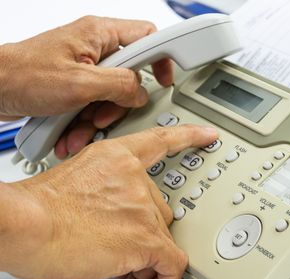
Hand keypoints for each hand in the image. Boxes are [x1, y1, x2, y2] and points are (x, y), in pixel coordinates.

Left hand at [0, 16, 172, 158]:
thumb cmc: (22, 76)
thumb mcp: (81, 84)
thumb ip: (120, 85)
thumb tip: (141, 93)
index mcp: (99, 34)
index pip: (147, 36)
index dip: (162, 57)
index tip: (165, 80)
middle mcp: (93, 48)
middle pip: (130, 76)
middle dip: (119, 104)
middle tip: (106, 114)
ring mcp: (83, 67)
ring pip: (111, 95)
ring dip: (99, 118)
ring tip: (80, 130)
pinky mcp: (73, 84)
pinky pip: (92, 104)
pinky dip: (84, 121)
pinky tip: (71, 133)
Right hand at [2, 124, 217, 278]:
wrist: (22, 225)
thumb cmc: (33, 210)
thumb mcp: (73, 187)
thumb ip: (102, 197)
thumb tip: (110, 227)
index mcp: (116, 159)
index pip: (161, 141)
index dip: (188, 138)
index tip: (207, 135)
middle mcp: (136, 180)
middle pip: (159, 212)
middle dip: (146, 240)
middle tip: (127, 261)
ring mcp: (143, 208)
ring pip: (163, 241)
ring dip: (147, 267)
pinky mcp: (146, 239)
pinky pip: (172, 264)